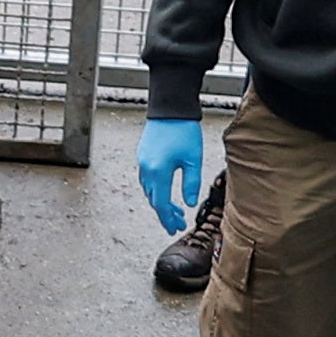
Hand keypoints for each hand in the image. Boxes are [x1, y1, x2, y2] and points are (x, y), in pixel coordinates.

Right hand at [139, 116, 204, 234]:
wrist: (170, 107)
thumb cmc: (183, 130)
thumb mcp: (193, 159)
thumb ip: (191, 184)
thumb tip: (188, 203)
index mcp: (158, 173)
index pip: (161, 204)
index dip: (168, 219)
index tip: (176, 229)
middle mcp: (146, 170)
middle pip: (154, 200)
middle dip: (165, 214)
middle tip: (178, 223)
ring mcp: (142, 162)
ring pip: (149, 190)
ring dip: (160, 202)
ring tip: (175, 209)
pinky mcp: (142, 155)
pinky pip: (147, 180)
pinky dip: (156, 190)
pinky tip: (165, 190)